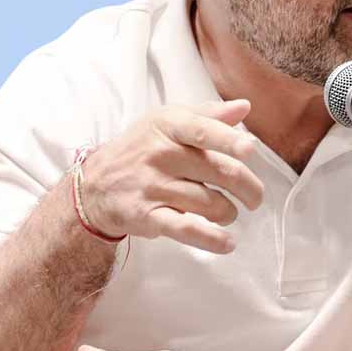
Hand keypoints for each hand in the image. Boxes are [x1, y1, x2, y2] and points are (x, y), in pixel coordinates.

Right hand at [81, 101, 263, 252]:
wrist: (96, 185)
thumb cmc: (142, 148)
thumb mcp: (169, 121)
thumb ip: (209, 115)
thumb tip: (244, 107)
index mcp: (169, 125)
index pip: (202, 130)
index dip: (229, 140)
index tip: (250, 149)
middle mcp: (160, 154)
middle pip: (218, 171)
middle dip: (248, 187)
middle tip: (255, 197)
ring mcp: (153, 186)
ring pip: (210, 202)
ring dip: (229, 212)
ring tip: (229, 212)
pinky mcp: (148, 216)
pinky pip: (187, 229)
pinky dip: (212, 239)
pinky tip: (227, 243)